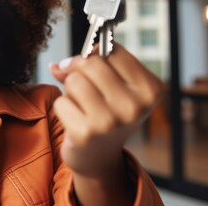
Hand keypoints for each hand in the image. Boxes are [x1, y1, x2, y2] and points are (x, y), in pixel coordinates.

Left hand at [50, 43, 162, 177]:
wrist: (100, 157)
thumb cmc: (107, 112)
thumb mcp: (112, 86)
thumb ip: (88, 65)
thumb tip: (57, 66)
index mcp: (150, 89)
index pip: (112, 49)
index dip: (95, 52)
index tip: (91, 64)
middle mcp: (135, 106)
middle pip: (91, 63)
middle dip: (79, 69)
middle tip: (82, 86)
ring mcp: (111, 122)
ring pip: (73, 80)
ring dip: (70, 91)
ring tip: (82, 105)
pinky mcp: (86, 134)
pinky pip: (61, 102)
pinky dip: (63, 108)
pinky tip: (75, 120)